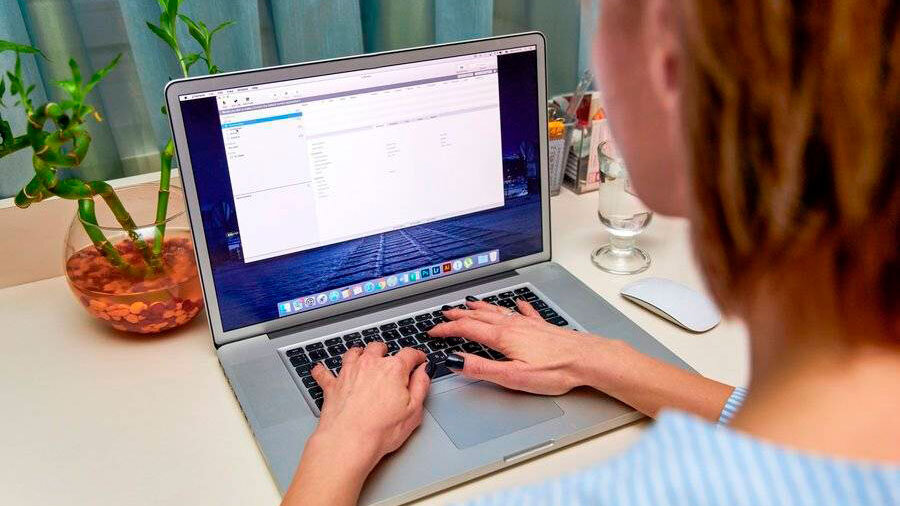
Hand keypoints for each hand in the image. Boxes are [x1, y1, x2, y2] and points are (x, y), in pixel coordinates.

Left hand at [310, 343, 429, 464]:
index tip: (419, 359)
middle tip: (390, 359)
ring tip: (362, 357)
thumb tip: (424, 371)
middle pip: (378, 347)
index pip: (409, 354)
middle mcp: (370, 364)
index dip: (416, 356)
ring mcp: (348, 372)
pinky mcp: (332, 385)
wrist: (348, 441)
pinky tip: (321, 369)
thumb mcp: (414, 410)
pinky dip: (323, 370)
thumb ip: (421, 386)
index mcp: (393, 369)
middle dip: (386, 351)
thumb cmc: (380, 430)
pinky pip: (323, 372)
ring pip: (354, 352)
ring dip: (360, 353)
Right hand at [429, 300, 628, 394]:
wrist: (588, 359)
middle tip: (445, 312)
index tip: (433, 330)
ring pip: (498, 310)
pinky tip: (517, 303)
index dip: (447, 329)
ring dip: (481, 307)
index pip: (466, 329)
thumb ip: (481, 369)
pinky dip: (516, 306)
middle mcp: (513, 325)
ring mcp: (529, 323)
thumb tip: (455, 361)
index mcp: (502, 336)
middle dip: (459, 314)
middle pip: (479, 315)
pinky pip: (525, 311)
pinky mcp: (543, 327)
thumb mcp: (512, 376)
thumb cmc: (556, 370)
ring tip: (470, 303)